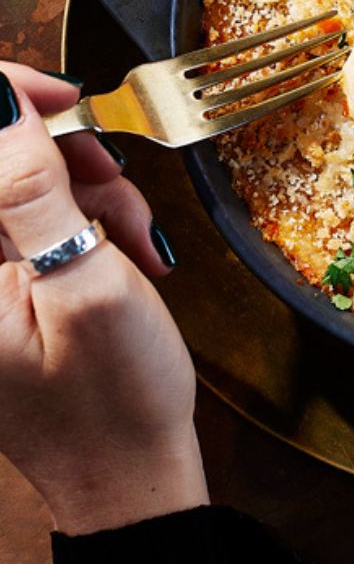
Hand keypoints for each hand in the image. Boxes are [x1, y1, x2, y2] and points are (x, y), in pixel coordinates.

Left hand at [0, 64, 209, 534]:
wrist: (127, 466)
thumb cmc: (112, 399)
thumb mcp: (86, 286)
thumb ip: (34, 192)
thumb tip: (1, 103)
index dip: (7, 97)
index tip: (64, 98)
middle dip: (60, 152)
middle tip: (112, 178)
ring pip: (23, 177)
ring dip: (87, 189)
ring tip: (131, 237)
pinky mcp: (1, 276)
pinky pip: (38, 212)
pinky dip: (88, 216)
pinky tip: (123, 248)